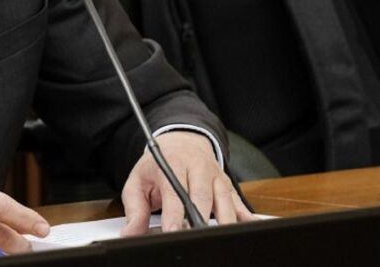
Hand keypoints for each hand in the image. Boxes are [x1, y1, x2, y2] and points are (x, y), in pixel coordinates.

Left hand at [120, 131, 255, 234]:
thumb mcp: (138, 180)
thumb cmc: (158, 165)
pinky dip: (244, 215)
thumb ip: (134, 209)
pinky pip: (239, 201)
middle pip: (202, 196)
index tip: (173, 231)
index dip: (173, 214)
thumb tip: (130, 233)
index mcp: (170, 164)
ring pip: (223, 200)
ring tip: (220, 239)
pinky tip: (248, 227)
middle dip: (200, 219)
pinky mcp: (227, 185)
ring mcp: (214, 176)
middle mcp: (196, 168)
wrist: (181, 140)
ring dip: (223, 220)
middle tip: (195, 239)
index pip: (173, 193)